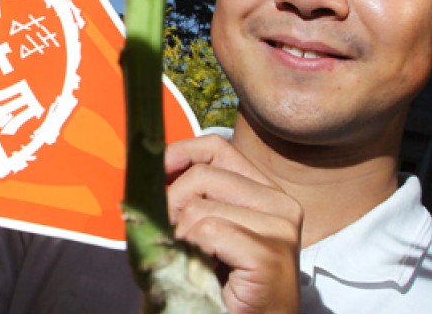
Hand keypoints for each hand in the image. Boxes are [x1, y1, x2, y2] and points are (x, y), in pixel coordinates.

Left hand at [165, 135, 302, 313]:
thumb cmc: (222, 283)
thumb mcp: (206, 231)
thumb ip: (192, 197)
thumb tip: (151, 166)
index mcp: (265, 192)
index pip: (216, 148)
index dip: (179, 153)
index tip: (156, 173)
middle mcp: (280, 204)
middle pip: (202, 175)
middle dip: (171, 205)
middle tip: (172, 239)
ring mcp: (279, 229)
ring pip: (199, 208)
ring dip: (181, 238)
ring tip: (193, 263)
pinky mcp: (269, 254)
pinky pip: (207, 233)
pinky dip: (192, 253)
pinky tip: (204, 272)